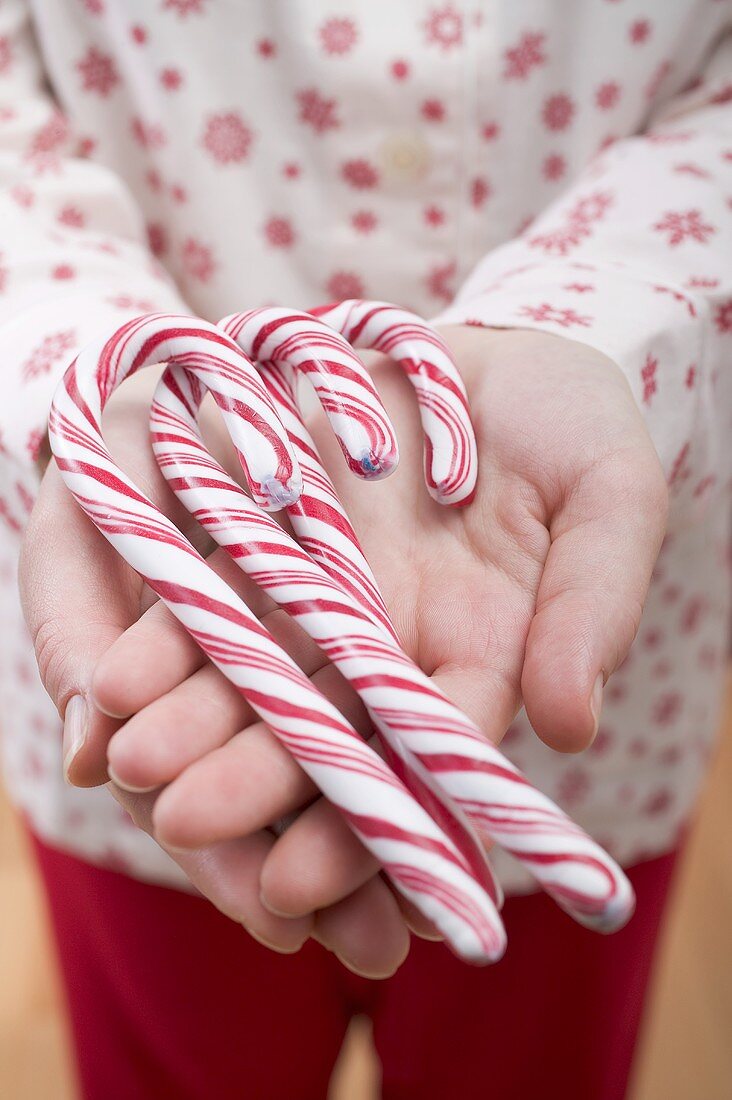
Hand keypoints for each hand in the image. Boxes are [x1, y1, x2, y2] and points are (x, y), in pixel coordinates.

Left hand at [94, 325, 666, 974]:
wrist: (504, 356)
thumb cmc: (575, 424)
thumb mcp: (614, 495)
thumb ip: (596, 607)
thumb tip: (572, 727)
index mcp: (485, 651)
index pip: (422, 754)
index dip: (363, 819)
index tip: (297, 879)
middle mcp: (396, 638)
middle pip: (323, 723)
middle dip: (251, 778)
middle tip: (179, 825)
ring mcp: (333, 586)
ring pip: (259, 665)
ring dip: (193, 715)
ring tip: (127, 763)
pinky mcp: (280, 529)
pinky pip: (223, 583)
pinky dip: (175, 629)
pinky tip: (117, 672)